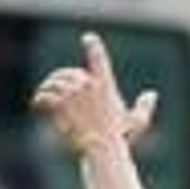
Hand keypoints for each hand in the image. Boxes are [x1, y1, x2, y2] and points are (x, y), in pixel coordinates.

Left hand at [31, 32, 157, 157]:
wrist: (103, 150)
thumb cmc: (120, 139)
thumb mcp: (137, 122)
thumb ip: (144, 106)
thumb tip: (152, 94)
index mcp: (105, 86)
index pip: (99, 59)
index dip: (93, 46)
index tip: (89, 38)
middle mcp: (88, 85)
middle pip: (69, 73)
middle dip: (61, 78)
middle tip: (54, 86)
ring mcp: (72, 94)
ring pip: (54, 83)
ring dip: (47, 89)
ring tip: (43, 96)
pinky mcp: (60, 104)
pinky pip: (45, 96)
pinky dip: (39, 100)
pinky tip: (37, 104)